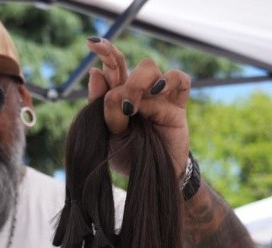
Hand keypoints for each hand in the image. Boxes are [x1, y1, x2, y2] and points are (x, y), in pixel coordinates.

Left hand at [86, 37, 191, 176]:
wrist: (151, 180)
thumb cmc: (126, 158)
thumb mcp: (106, 136)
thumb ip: (99, 106)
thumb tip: (94, 71)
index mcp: (117, 96)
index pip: (112, 66)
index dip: (105, 51)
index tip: (92, 44)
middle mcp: (138, 92)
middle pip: (130, 65)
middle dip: (121, 77)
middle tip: (122, 107)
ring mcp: (158, 97)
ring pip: (150, 68)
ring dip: (138, 83)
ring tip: (134, 108)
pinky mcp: (177, 106)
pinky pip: (180, 79)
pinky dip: (169, 80)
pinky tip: (157, 93)